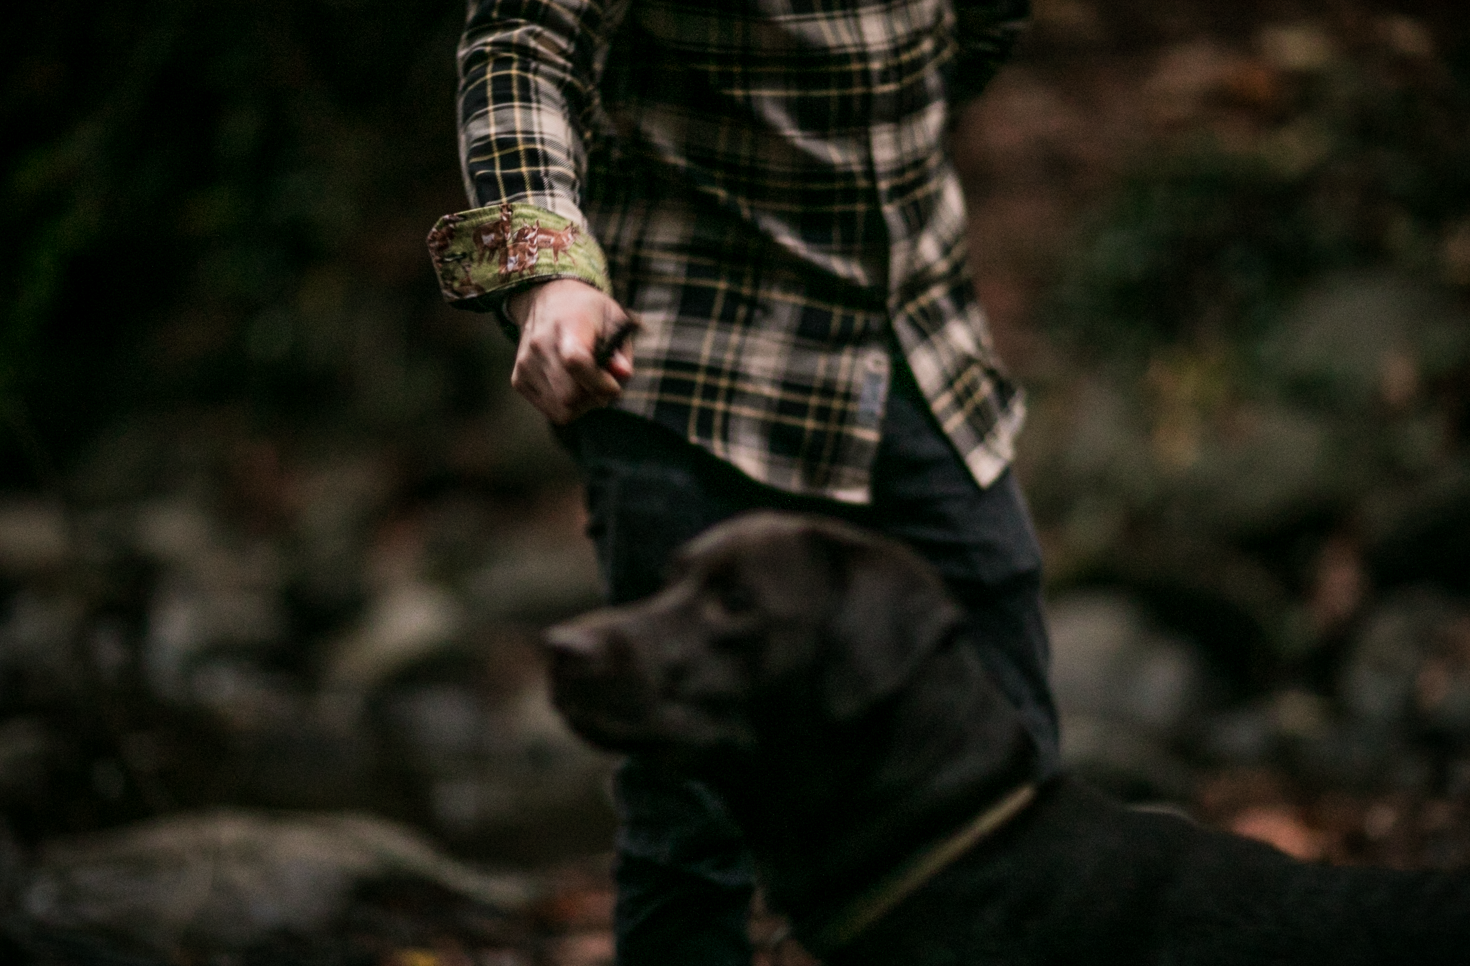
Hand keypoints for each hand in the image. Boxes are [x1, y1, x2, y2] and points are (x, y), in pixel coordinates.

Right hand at [507, 278, 635, 423]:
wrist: (547, 300)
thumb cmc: (588, 312)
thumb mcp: (614, 319)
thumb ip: (621, 350)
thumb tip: (622, 375)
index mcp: (567, 325)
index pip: (575, 362)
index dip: (598, 383)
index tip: (614, 386)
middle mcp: (540, 345)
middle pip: (569, 396)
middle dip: (595, 398)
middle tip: (605, 386)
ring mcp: (525, 364)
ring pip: (561, 410)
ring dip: (583, 405)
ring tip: (589, 385)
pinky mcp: (518, 380)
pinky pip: (550, 410)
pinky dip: (567, 406)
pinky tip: (571, 385)